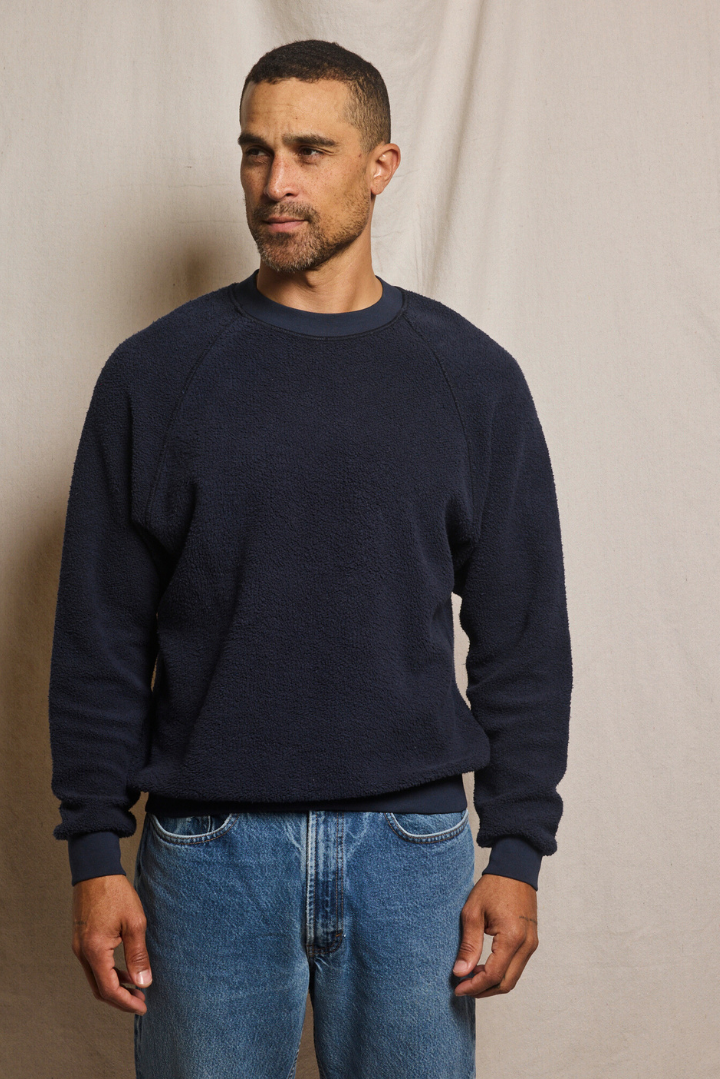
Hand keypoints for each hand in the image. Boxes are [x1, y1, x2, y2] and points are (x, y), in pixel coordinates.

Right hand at [72, 874, 151, 1013]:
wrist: (95, 870)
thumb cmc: (116, 893)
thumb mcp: (134, 923)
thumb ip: (138, 955)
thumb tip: (143, 982)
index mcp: (95, 951)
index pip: (109, 989)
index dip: (126, 1002)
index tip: (143, 1006)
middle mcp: (82, 952)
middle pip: (99, 989)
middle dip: (120, 999)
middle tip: (141, 1000)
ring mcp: (79, 946)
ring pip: (95, 978)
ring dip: (114, 986)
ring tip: (136, 987)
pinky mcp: (81, 939)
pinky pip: (93, 965)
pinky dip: (107, 973)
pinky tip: (124, 969)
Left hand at [452, 873, 537, 996]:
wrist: (515, 869)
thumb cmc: (493, 887)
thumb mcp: (473, 912)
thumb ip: (468, 945)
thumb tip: (460, 972)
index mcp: (512, 937)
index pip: (494, 975)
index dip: (475, 986)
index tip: (458, 988)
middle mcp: (526, 945)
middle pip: (506, 983)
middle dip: (484, 990)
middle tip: (463, 987)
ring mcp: (532, 944)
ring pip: (513, 977)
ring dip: (492, 982)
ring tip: (470, 977)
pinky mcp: (531, 941)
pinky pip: (517, 966)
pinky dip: (501, 972)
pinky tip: (483, 966)